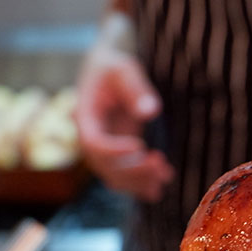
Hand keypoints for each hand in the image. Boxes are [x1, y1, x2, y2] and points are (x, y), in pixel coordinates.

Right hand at [76, 46, 173, 201]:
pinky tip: (166, 179)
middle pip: (105, 166)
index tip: (139, 145)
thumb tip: (150, 112)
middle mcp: (92, 139)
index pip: (93, 143)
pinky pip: (127, 177)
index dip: (114, 149)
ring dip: (140, 181)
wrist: (111, 74)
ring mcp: (105, 150)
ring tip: (166, 173)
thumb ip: (135, 88)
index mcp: (85, 118)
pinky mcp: (119, 155)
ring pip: (117, 177)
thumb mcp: (124, 69)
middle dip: (132, 170)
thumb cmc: (115, 68)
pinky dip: (145, 183)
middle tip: (158, 161)